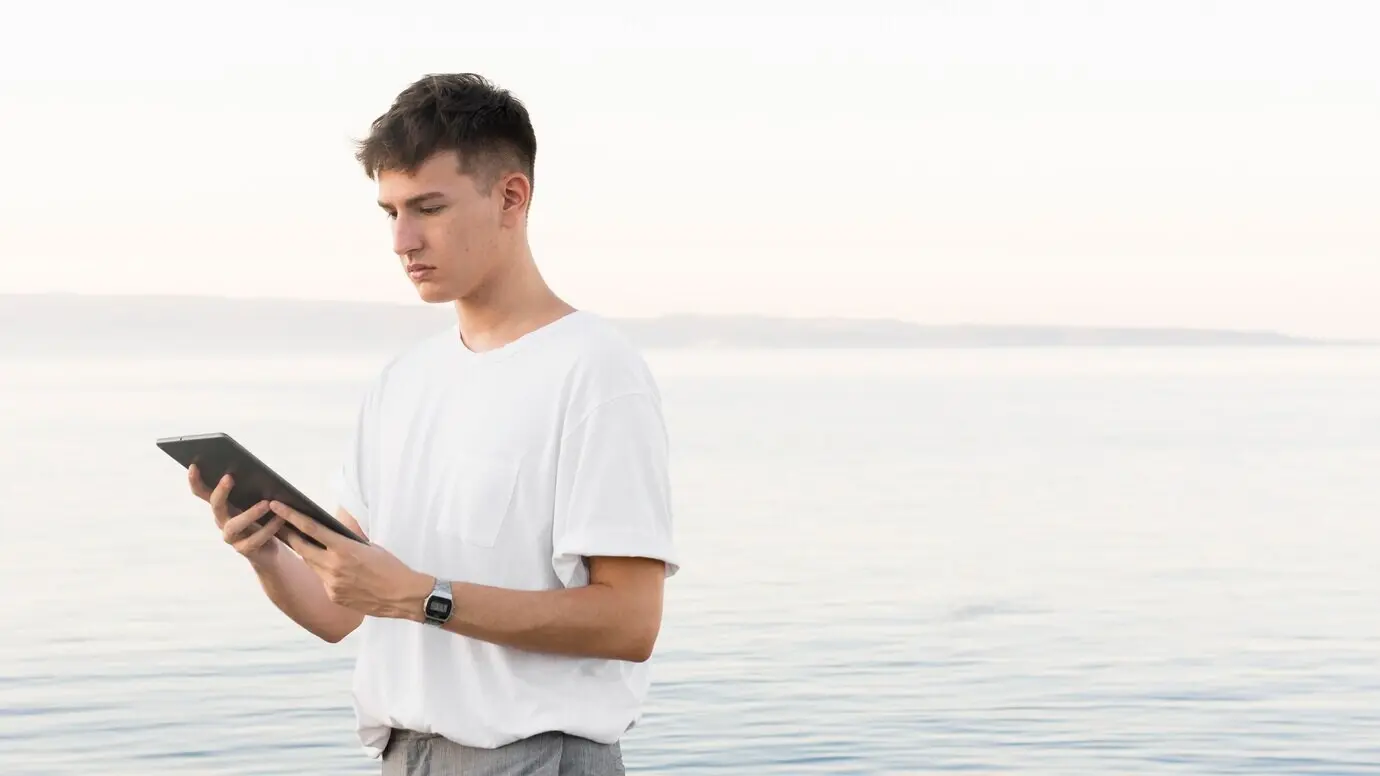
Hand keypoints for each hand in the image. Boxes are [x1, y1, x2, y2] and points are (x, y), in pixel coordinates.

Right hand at [189, 465, 284, 566]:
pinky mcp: (244, 549)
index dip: (195, 481)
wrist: (271, 549)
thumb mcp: (257, 501)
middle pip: (216, 506)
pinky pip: (255, 539)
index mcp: (223, 506)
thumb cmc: (263, 519)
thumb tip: (257, 470)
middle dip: (221, 492)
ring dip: (250, 513)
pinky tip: (280, 519)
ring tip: (267, 503)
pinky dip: (269, 528)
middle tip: (230, 477)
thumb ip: (253, 489)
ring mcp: (231, 537)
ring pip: (234, 525)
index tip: (194, 465)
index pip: (203, 493)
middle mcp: (222, 520)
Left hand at [268, 500, 431, 620]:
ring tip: (304, 544)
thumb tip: (331, 536)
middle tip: (280, 525)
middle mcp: (333, 566)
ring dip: (308, 553)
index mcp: (344, 549)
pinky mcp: (334, 596)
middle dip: (290, 535)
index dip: (291, 516)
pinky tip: (334, 570)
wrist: (402, 595)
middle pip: (302, 548)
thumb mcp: (369, 546)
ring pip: (311, 564)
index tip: (277, 506)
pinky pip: (323, 580)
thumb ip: (347, 542)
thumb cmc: (391, 567)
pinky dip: (325, 572)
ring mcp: (331, 583)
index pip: (310, 529)